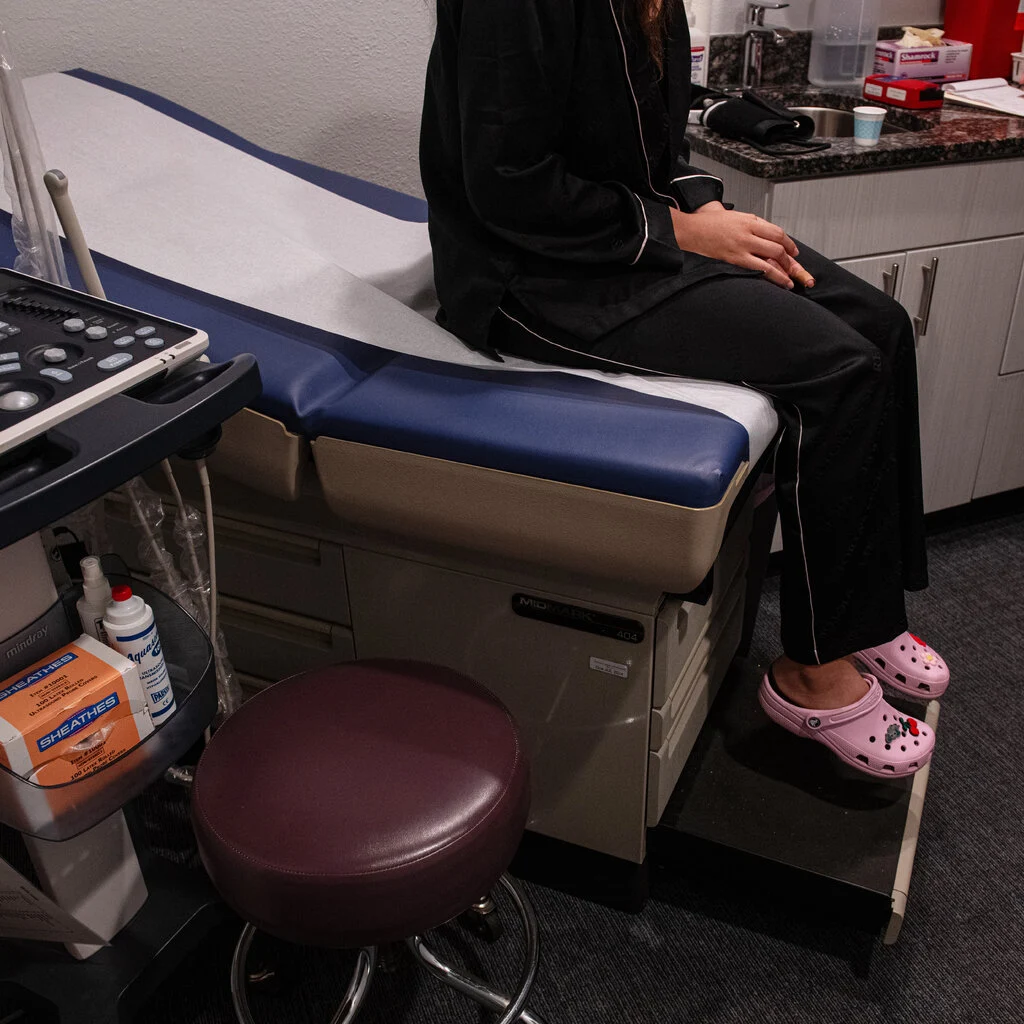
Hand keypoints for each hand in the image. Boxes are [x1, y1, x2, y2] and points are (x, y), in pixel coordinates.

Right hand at [670, 202, 814, 289]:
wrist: (690, 231)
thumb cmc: (708, 224)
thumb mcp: (733, 216)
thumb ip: (750, 225)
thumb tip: (765, 236)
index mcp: (749, 220)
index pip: (777, 232)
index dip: (789, 243)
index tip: (793, 251)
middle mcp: (748, 232)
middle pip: (778, 245)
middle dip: (790, 259)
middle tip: (795, 268)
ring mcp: (742, 246)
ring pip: (772, 257)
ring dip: (785, 270)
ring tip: (790, 280)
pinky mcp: (735, 259)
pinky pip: (759, 268)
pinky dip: (772, 275)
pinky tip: (778, 281)